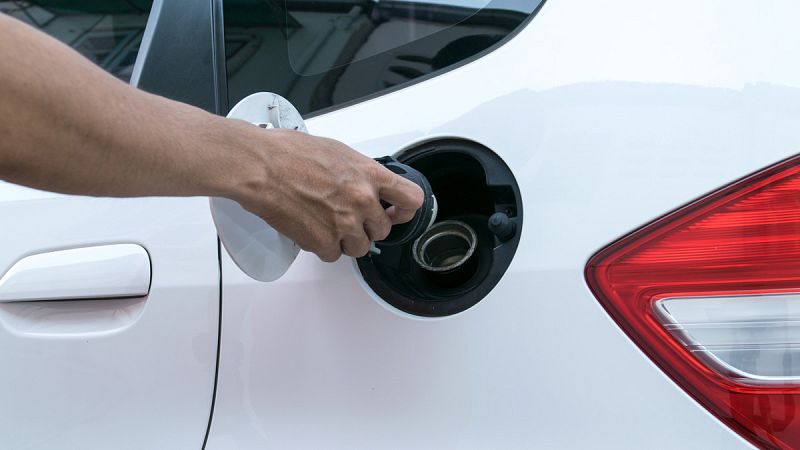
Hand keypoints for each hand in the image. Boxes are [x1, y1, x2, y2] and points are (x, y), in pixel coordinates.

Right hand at [233, 128, 423, 261]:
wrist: (260, 167)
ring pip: (360, 247)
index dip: (406, 210)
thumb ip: (358, 172)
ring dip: (346, 240)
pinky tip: (312, 230)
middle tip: (349, 218)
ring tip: (327, 223)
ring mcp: (344, 224)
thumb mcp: (337, 151)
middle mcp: (362, 200)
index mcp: (369, 175)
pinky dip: (323, 247)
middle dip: (367, 227)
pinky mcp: (323, 242)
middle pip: (383, 230)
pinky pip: (333, 255)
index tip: (397, 213)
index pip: (411, 199)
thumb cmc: (288, 153)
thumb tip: (364, 182)